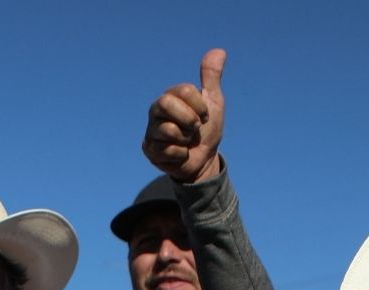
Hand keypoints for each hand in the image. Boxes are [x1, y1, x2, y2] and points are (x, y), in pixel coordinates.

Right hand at [144, 49, 225, 183]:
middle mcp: (156, 110)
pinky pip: (168, 150)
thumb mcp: (213, 102)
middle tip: (195, 128)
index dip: (200, 106)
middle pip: (166, 103)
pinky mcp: (149, 150)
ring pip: (168, 130)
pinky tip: (179, 154)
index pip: (184, 90)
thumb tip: (219, 51)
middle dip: (189, 119)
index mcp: (171, 96)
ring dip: (186, 139)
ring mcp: (151, 130)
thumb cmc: (207, 129)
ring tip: (186, 141)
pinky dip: (181, 154)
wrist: (204, 160)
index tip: (204, 115)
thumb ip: (211, 78)